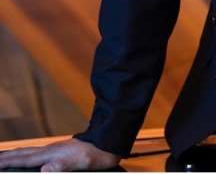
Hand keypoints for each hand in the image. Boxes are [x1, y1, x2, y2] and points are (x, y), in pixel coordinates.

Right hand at [0, 137, 120, 171]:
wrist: (107, 143)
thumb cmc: (95, 154)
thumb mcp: (80, 162)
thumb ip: (62, 166)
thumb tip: (43, 170)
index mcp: (50, 154)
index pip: (23, 159)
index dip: (7, 161)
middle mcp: (49, 151)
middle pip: (23, 154)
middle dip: (6, 157)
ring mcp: (54, 151)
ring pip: (29, 154)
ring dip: (15, 156)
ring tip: (4, 158)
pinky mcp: (59, 153)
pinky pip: (37, 156)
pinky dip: (27, 158)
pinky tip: (29, 161)